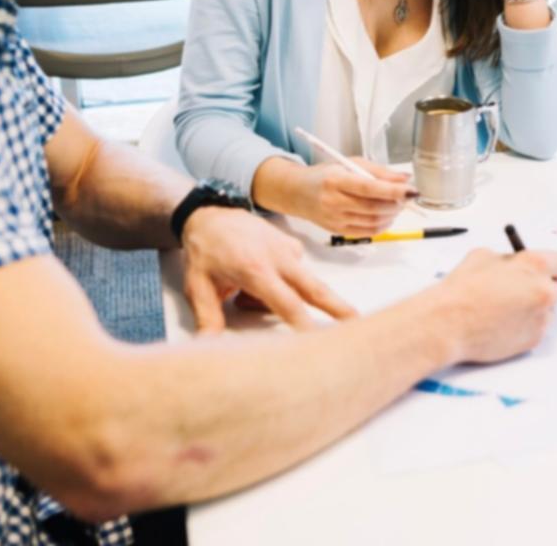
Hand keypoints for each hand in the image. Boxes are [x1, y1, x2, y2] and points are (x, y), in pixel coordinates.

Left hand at [181, 208, 356, 331]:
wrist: (211, 212)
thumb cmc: (205, 249)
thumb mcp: (197, 285)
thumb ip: (208, 317)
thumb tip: (208, 344)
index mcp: (255, 269)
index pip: (286, 303)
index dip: (303, 323)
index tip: (316, 340)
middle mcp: (278, 258)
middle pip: (315, 289)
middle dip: (338, 308)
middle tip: (358, 324)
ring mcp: (288, 249)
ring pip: (303, 282)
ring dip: (291, 298)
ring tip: (243, 294)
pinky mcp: (292, 245)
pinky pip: (296, 272)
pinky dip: (284, 282)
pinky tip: (257, 278)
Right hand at [290, 159, 413, 234]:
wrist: (298, 193)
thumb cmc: (326, 175)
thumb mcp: (349, 163)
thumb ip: (378, 171)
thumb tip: (405, 178)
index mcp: (336, 180)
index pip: (369, 188)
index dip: (393, 191)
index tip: (411, 190)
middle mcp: (333, 202)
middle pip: (373, 207)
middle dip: (397, 204)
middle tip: (407, 196)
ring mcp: (335, 219)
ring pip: (373, 221)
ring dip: (392, 215)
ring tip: (398, 205)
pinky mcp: (337, 231)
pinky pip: (367, 232)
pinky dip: (383, 225)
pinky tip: (387, 216)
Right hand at [435, 248, 556, 362]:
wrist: (447, 324)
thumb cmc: (462, 289)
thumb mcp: (484, 256)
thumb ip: (510, 259)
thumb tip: (518, 264)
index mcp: (535, 265)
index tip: (555, 271)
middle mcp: (544, 292)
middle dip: (543, 288)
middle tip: (522, 290)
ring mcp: (541, 318)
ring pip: (548, 310)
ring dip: (535, 308)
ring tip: (506, 310)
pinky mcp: (534, 340)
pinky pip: (537, 328)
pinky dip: (526, 326)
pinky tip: (503, 323)